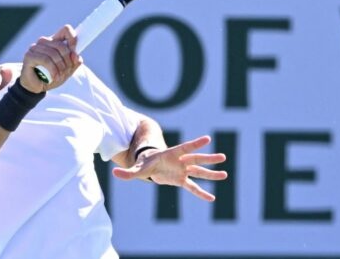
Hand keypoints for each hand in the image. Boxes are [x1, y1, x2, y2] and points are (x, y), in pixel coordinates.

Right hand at [20, 24, 82, 92]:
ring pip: (53, 53)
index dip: (73, 39)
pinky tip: (54, 77)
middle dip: (67, 60)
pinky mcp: (29, 56)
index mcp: (54, 41)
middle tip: (67, 71)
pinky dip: (53, 70)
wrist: (36, 87)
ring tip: (60, 76)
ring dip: (60, 67)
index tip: (75, 53)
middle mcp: (43, 42)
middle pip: (61, 45)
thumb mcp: (66, 71)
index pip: (66, 30)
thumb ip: (73, 63)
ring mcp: (35, 47)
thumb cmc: (51, 76)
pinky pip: (45, 60)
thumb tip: (77, 58)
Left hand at [112, 135, 227, 201]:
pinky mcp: (181, 180)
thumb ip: (128, 172)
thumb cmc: (145, 163)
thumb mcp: (137, 168)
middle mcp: (180, 161)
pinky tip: (211, 199)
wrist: (150, 166)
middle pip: (196, 159)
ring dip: (211, 174)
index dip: (196, 143)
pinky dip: (201, 193)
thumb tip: (114, 173)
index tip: (208, 139)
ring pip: (199, 172)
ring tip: (225, 174)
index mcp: (171, 154)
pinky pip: (193, 187)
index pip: (185, 147)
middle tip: (223, 157)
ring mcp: (182, 171)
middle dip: (208, 158)